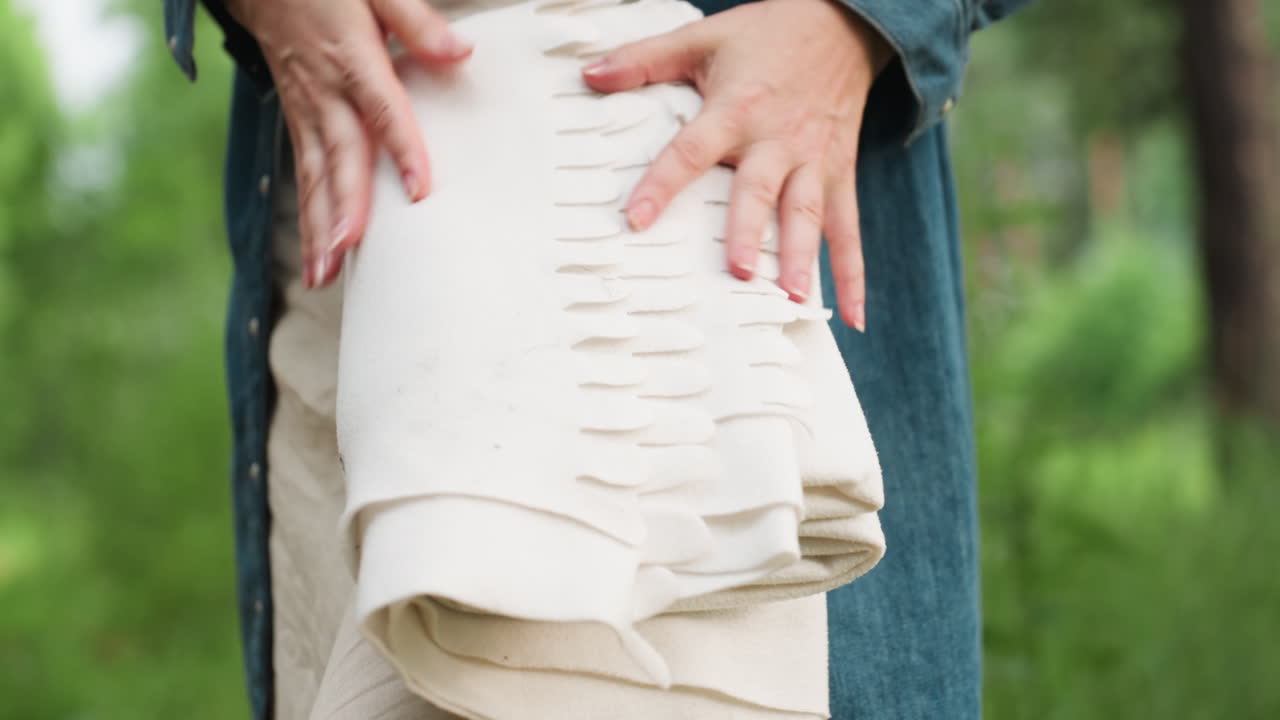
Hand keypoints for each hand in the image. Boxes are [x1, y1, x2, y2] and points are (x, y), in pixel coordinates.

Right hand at [228, 0, 473, 287]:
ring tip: (325, 274)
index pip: (382, 110)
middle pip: (339, 155)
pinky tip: (317, 258)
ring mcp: (306, 111)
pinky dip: (307, 219)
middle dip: (343, 205)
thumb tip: (461, 52)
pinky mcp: (297, 122)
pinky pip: (303, 175)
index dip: (401, 150)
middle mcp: (325, 91)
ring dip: (317, 226)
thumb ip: (417, 23)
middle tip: (349, 249)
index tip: (418, 190)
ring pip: (313, 175)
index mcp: (352, 57)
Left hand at [581, 0, 890, 330]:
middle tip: (737, 270)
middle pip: (760, 190)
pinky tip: (854, 316)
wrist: (845, 21)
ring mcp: (814, 161)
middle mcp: (777, 140)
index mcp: (736, 109)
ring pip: (808, 214)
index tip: (636, 219)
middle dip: (749, 231)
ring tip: (792, 297)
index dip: (663, 183)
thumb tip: (589, 75)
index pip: (692, 150)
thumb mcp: (702, 37)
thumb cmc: (768, 34)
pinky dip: (854, 274)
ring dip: (801, 257)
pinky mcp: (840, 174)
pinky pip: (849, 228)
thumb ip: (644, 59)